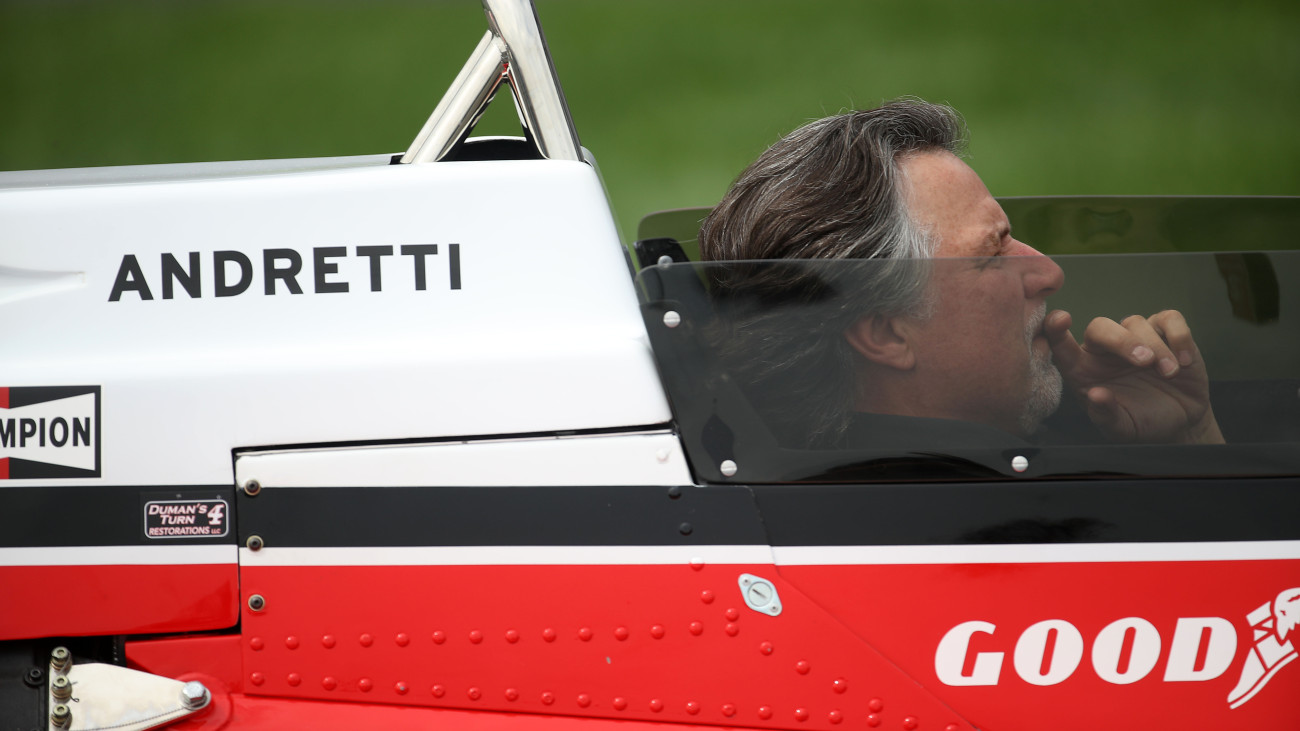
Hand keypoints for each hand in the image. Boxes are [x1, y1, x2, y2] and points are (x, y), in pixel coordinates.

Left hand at [1044, 309, 1223, 443]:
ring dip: (1156, 347)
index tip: (1060, 319)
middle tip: (1144, 362)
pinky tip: (1184, 362)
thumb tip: (1096, 395)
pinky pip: (1169, 318)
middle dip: (1121, 341)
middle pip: (1100, 327)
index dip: (1055, 328)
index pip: (1060, 344)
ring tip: (1169, 374)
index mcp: (1084, 368)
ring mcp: (1136, 337)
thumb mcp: (1121, 428)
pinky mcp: (1166, 333)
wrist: (1180, 422)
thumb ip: (1105, 415)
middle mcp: (1105, 349)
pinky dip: (1179, 336)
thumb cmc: (1141, 421)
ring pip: (1136, 322)